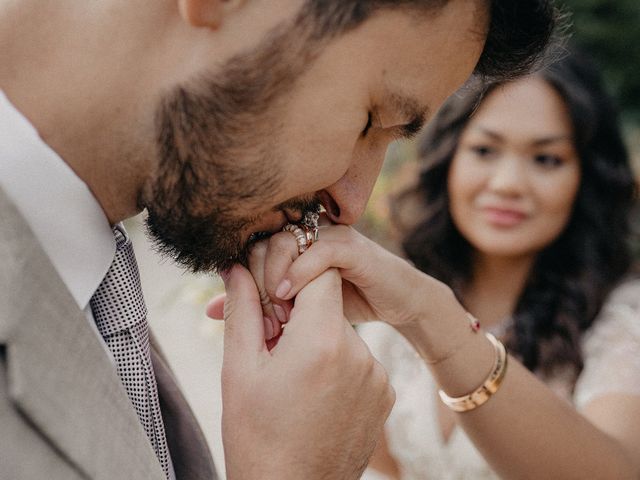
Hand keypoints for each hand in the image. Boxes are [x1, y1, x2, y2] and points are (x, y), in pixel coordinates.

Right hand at [218, 264, 394, 479]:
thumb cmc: (256, 436)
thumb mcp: (239, 369)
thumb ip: (242, 308)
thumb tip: (237, 267)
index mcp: (323, 339)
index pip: (320, 273)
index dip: (295, 275)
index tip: (274, 298)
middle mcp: (360, 353)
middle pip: (329, 306)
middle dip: (299, 315)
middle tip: (272, 344)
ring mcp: (378, 377)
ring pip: (342, 334)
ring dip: (317, 343)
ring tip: (292, 378)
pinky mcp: (385, 397)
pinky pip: (358, 363)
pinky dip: (336, 368)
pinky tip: (314, 395)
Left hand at [237, 223, 450, 327]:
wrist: (400, 302)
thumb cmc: (349, 300)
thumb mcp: (297, 305)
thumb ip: (258, 303)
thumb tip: (210, 309)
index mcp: (292, 240)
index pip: (250, 245)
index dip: (240, 273)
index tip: (241, 306)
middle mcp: (309, 231)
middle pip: (261, 239)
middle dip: (254, 276)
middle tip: (256, 309)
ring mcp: (330, 235)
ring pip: (284, 240)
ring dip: (272, 275)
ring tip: (273, 306)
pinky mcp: (352, 247)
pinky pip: (318, 250)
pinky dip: (298, 272)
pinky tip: (287, 295)